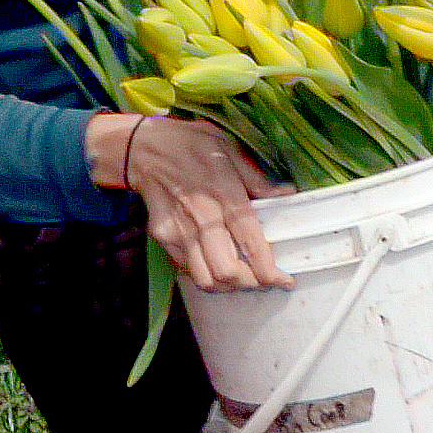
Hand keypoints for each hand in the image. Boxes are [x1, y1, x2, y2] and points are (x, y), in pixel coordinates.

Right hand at [90, 113, 295, 293]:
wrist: (143, 150)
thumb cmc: (190, 145)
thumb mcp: (230, 148)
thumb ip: (258, 178)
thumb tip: (289, 193)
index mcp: (223, 194)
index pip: (250, 244)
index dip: (270, 271)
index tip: (286, 281)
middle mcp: (200, 219)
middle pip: (226, 273)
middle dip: (251, 284)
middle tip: (266, 280)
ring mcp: (178, 232)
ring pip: (205, 280)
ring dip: (228, 287)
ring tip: (244, 278)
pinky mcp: (164, 239)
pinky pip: (189, 270)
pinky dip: (209, 276)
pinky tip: (220, 263)